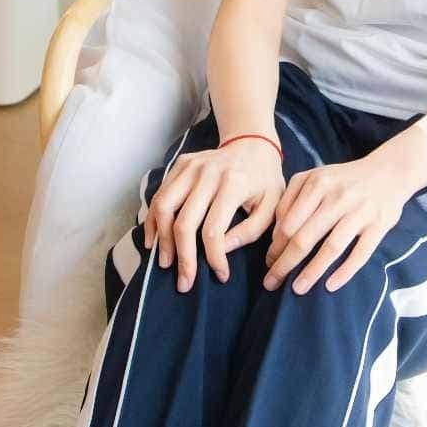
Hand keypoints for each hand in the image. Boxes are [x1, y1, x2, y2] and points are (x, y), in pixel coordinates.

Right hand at [144, 139, 284, 291]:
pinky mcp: (179, 164)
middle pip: (184, 222)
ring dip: (162, 239)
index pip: (214, 230)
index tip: (220, 276)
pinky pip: (159, 194)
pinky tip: (154, 240)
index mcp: (234, 183)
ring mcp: (190, 166)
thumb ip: (250, 231)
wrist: (253, 143)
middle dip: (183, 257)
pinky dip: (153, 219)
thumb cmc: (265, 180)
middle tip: (184, 283)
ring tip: (165, 263)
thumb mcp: (272, 206)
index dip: (214, 258)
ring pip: (164, 207)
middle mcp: (207, 173)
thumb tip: (222, 250)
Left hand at [263, 149, 412, 296]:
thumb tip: (277, 233)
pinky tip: (330, 286)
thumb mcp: (315, 177)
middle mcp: (337, 197)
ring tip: (297, 289)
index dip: (275, 246)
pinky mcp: (379, 225)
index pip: (288, 223)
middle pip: (305, 237)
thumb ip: (292, 198)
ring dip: (311, 272)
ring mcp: (360, 212)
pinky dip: (345, 272)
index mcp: (317, 184)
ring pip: (331, 248)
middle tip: (272, 281)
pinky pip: (360, 254)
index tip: (268, 262)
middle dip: (284, 264)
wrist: (390, 171)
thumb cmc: (344, 180)